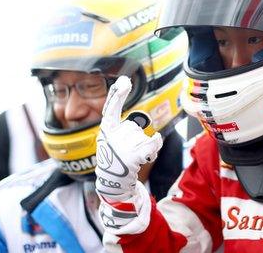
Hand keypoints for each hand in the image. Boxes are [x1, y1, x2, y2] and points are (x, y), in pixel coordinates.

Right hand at [95, 76, 161, 231]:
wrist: (113, 182)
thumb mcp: (111, 140)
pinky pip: (151, 144)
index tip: (124, 80)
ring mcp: (121, 147)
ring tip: (134, 157)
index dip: (117, 94)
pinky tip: (155, 142)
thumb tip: (135, 115)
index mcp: (106, 130)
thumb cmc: (115, 158)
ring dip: (145, 145)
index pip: (111, 109)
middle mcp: (111, 137)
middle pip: (135, 128)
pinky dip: (156, 143)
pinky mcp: (132, 158)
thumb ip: (122, 127)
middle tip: (128, 150)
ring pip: (144, 137)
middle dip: (136, 138)